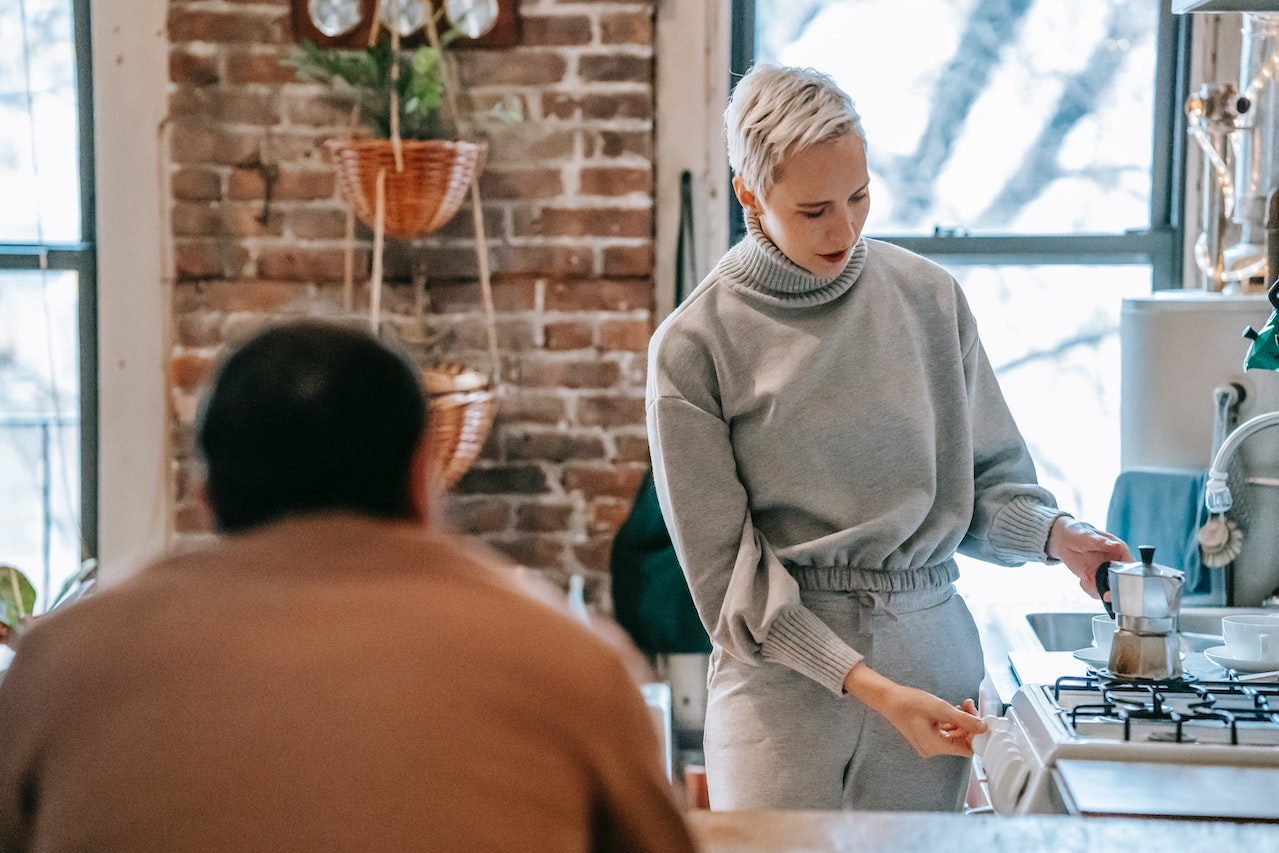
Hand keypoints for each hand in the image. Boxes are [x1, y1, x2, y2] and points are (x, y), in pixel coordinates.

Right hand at [843, 665, 986, 757]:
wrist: (887, 699)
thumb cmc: (910, 703)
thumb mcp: (941, 709)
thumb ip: (964, 719)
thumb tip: (983, 727)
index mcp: (935, 747)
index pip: (966, 749)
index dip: (977, 736)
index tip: (983, 721)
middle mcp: (932, 749)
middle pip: (960, 741)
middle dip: (969, 725)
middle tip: (970, 706)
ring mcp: (928, 744)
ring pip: (953, 735)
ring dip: (961, 721)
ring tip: (963, 704)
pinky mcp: (925, 736)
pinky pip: (944, 732)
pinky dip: (952, 722)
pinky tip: (954, 709)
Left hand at [1046, 516, 1132, 597]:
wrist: (1065, 540)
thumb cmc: (1078, 533)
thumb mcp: (1087, 536)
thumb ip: (1100, 542)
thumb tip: (1114, 545)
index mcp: (1119, 550)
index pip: (1131, 567)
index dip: (1127, 578)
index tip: (1118, 585)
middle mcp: (1116, 563)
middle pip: (1123, 582)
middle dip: (1113, 590)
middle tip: (1104, 594)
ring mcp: (1107, 572)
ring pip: (1110, 589)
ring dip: (1099, 590)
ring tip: (1085, 582)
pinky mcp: (1097, 578)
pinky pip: (1098, 590)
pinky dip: (1091, 590)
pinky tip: (1083, 582)